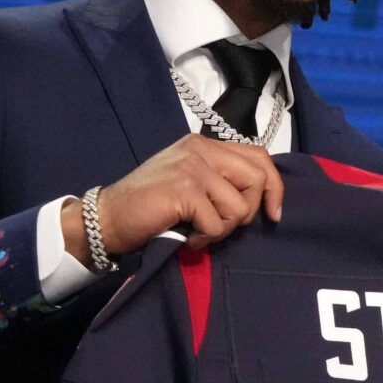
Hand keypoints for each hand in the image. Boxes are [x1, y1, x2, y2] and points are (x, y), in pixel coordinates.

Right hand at [63, 134, 283, 259]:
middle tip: (222, 226)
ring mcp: (192, 167)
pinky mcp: (184, 189)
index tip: (273, 214)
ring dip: (222, 229)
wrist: (108, 217)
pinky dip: (205, 238)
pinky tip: (187, 237)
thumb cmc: (151, 207)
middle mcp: (200, 149)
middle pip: (257, 178)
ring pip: (239, 206)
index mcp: (205, 144)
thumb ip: (220, 180)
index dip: (274, 187)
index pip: (259, 156)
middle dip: (247, 212)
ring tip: (198, 232)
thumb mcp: (190, 183)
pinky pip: (217, 223)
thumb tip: (262, 199)